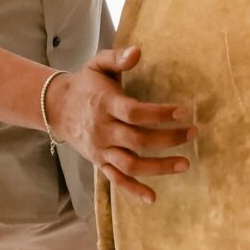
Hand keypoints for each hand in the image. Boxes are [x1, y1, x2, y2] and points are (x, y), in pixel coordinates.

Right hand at [45, 45, 194, 204]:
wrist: (56, 107)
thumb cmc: (86, 84)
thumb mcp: (98, 64)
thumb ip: (117, 57)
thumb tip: (138, 51)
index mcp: (105, 105)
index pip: (135, 113)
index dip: (160, 114)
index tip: (184, 111)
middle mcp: (103, 130)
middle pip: (138, 140)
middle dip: (168, 139)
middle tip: (193, 134)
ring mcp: (101, 149)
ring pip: (130, 164)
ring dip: (158, 167)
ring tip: (185, 164)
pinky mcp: (99, 162)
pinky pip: (116, 179)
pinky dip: (133, 190)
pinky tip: (153, 198)